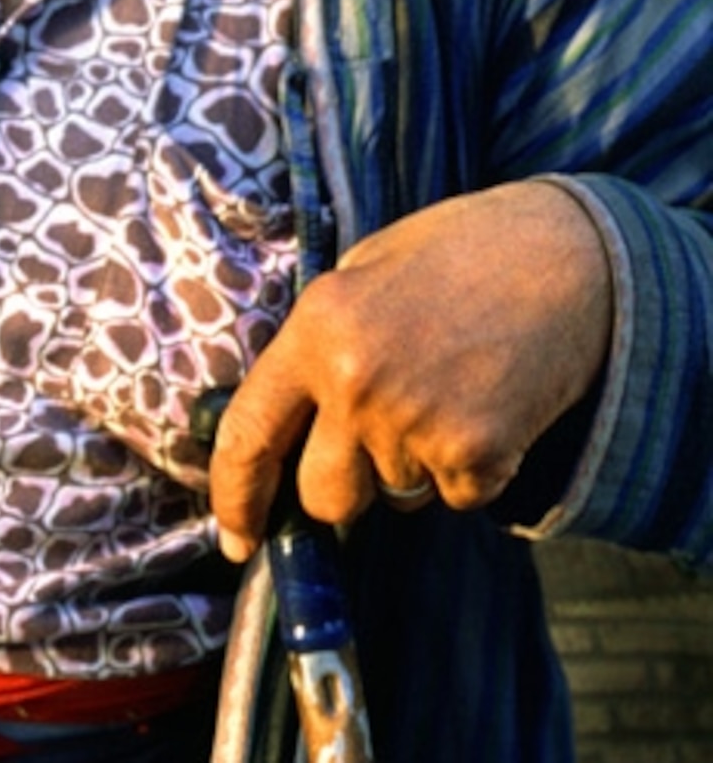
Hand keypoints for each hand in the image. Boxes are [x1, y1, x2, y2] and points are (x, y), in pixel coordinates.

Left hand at [208, 180, 611, 559]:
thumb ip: (316, 346)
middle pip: (325, 495)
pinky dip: (468, 470)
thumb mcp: (359, 274)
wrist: (564, 259)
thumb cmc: (456, 256)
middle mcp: (355, 385)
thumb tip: (284, 423)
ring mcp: (416, 424)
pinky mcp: (478, 455)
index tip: (233, 541)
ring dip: (411, 467)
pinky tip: (485, 409)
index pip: (249, 436)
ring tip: (444, 393)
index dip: (234, 497)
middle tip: (375, 445)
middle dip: (341, 491)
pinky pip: (455, 496)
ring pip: (395, 495)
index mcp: (313, 332)